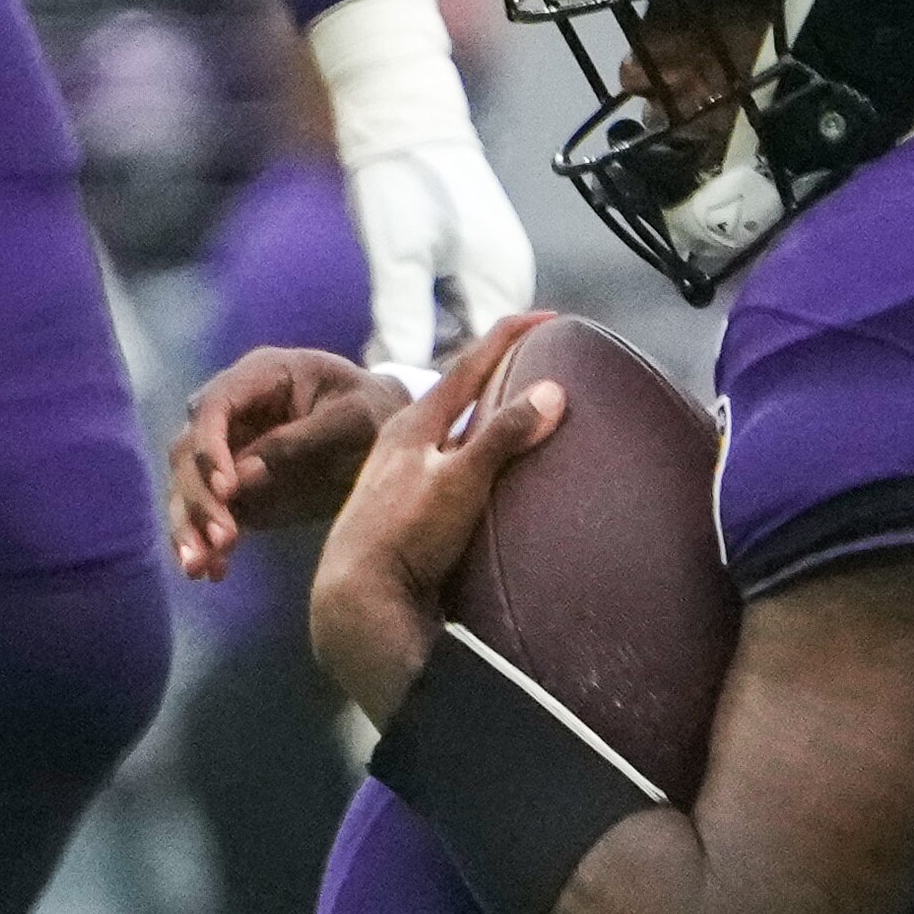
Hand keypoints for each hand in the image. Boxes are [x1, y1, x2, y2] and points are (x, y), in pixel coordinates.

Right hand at [168, 345, 397, 580]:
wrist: (389, 429)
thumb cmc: (376, 411)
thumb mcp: (354, 419)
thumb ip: (301, 442)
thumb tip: (243, 475)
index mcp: (258, 375)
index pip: (213, 408)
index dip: (210, 448)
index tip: (226, 490)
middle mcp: (231, 409)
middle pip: (189, 452)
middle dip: (199, 498)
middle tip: (220, 539)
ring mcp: (226, 447)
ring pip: (188, 485)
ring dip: (190, 526)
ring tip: (201, 566)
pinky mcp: (234, 484)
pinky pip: (209, 511)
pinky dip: (206, 541)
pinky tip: (213, 571)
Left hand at [305, 312, 563, 723]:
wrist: (361, 599)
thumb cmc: (404, 535)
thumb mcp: (458, 481)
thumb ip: (502, 435)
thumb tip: (551, 390)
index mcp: (412, 424)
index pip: (468, 365)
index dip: (508, 336)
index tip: (547, 315)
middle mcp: (405, 443)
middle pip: (457, 393)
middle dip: (498, 370)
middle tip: (538, 355)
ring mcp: (405, 477)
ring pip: (453, 429)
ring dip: (488, 413)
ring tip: (522, 407)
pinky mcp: (411, 510)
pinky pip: (454, 463)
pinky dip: (481, 451)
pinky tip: (493, 469)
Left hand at [311, 0, 532, 369]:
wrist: (403, 118)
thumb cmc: (402, 183)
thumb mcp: (396, 258)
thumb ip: (404, 319)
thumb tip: (403, 373)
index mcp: (499, 282)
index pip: (489, 356)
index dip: (452, 382)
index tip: (411, 401)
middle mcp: (507, 277)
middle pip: (483, 345)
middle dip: (442, 364)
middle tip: (395, 384)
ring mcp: (494, 263)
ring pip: (470, 324)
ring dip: (436, 342)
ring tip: (394, 357)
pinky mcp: (476, 253)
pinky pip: (463, 302)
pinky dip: (437, 318)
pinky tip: (404, 324)